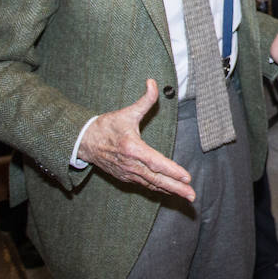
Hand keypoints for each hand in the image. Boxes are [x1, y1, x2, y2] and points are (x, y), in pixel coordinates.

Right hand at [76, 79, 194, 201]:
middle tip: (192, 196)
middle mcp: (131, 164)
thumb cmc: (107, 126)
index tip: (186, 176)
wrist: (85, 141)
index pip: (156, 162)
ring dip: (170, 191)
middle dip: (176, 188)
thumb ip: (145, 99)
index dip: (172, 170)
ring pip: (152, 185)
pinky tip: (170, 191)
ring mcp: (128, 173)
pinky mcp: (125, 177)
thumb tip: (153, 82)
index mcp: (132, 148)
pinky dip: (158, 189)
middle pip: (157, 179)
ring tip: (186, 196)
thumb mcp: (127, 112)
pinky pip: (145, 185)